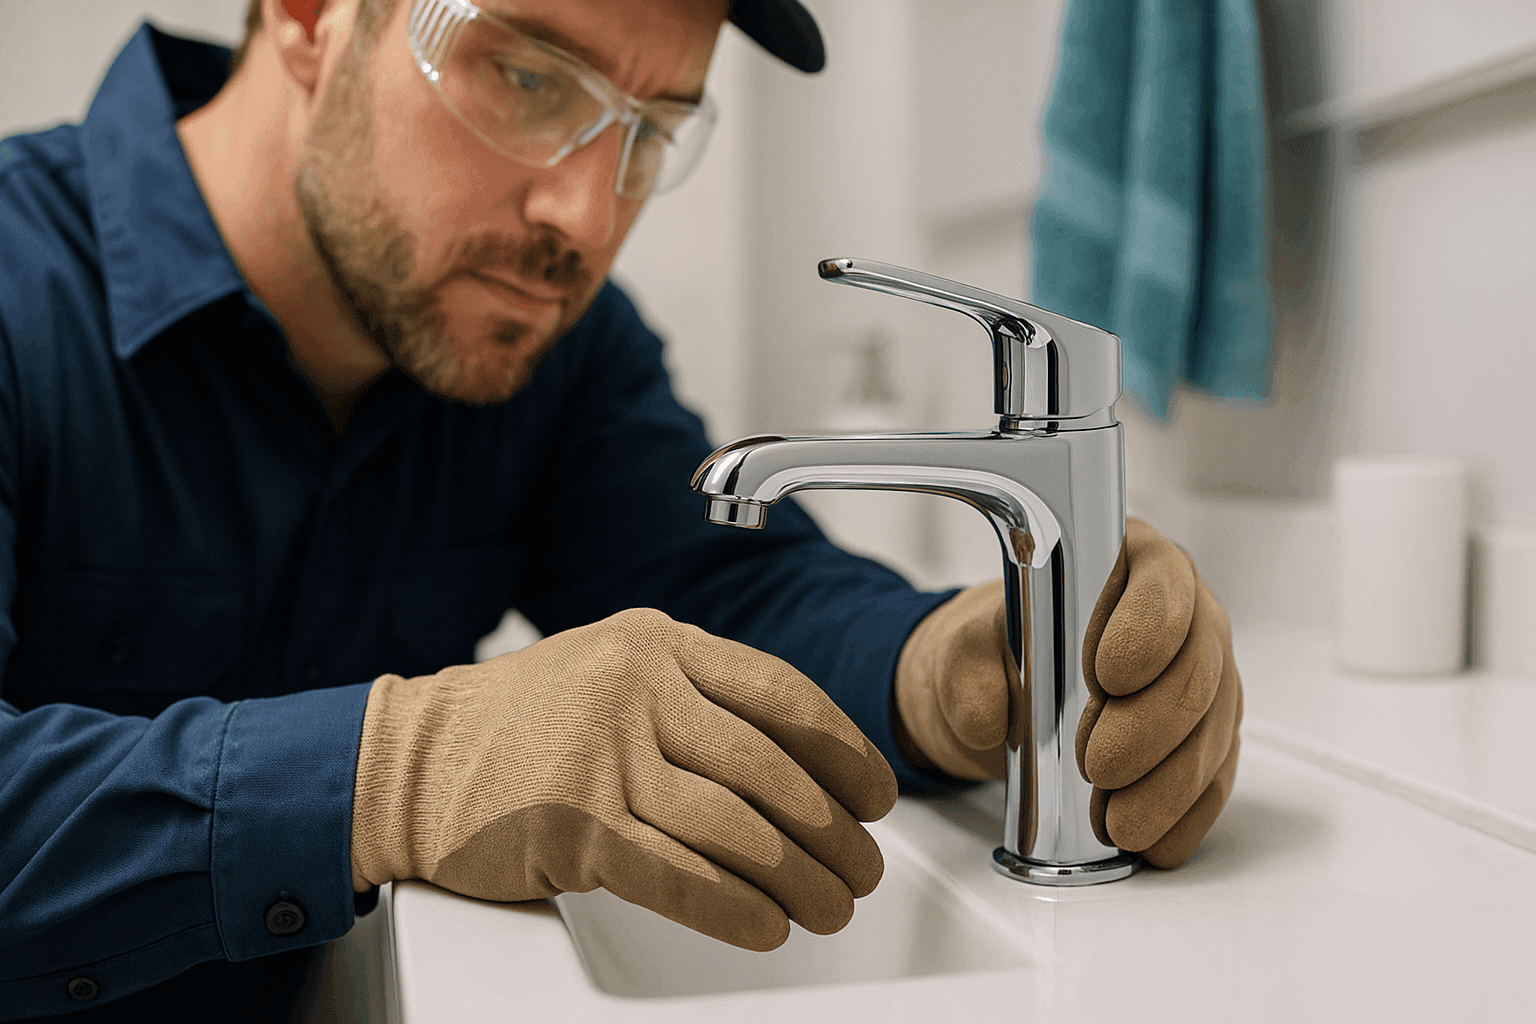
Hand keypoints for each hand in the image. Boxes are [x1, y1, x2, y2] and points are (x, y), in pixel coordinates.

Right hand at [351, 608, 897, 950]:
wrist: (407, 760)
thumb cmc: (521, 723)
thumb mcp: (613, 669)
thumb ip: (696, 694)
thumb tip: (802, 758)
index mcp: (656, 643)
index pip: (779, 693)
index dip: (843, 749)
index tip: (876, 793)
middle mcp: (635, 688)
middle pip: (768, 767)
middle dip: (832, 828)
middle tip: (865, 864)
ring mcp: (602, 755)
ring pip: (733, 826)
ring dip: (798, 876)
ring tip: (831, 905)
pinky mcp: (573, 824)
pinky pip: (677, 874)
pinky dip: (733, 907)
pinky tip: (767, 925)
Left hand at [894, 517, 1240, 867]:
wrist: (1004, 694)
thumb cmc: (998, 652)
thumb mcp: (964, 650)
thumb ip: (967, 672)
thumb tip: (987, 718)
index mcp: (1132, 564)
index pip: (1161, 585)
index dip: (1145, 631)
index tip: (1108, 676)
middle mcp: (1186, 617)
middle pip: (1196, 669)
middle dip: (1150, 726)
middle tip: (1100, 765)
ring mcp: (1206, 681)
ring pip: (1210, 732)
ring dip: (1167, 783)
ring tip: (1116, 820)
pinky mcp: (1207, 739)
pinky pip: (1213, 779)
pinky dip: (1183, 815)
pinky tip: (1152, 838)